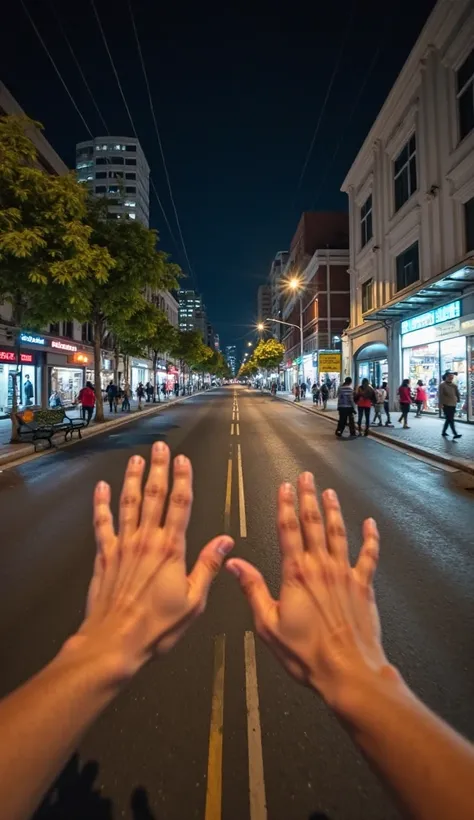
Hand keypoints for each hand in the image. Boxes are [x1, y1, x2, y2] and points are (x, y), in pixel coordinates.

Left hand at [67, 442, 233, 680]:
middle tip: (160, 448)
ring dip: (133, 479)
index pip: (179, 506)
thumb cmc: (156, 627)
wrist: (115, 641)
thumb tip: (225, 542)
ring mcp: (123, 546)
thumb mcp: (194, 601)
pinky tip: (101, 488)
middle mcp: (146, 541)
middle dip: (158, 469)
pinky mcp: (105, 555)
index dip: (182, 480)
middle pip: (154, 496)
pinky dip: (101, 504)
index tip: (183, 461)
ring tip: (136, 459)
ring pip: (128, 503)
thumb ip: (208, 567)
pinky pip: (102, 523)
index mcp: (171, 550)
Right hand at [227, 473, 388, 713]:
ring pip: (338, 533)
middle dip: (308, 497)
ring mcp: (345, 574)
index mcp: (296, 575)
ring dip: (333, 510)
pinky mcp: (363, 586)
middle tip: (306, 477)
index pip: (289, 530)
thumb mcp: (268, 625)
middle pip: (313, 523)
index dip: (285, 506)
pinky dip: (370, 538)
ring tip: (329, 492)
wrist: (347, 672)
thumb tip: (235, 564)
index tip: (283, 487)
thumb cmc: (307, 654)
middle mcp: (321, 568)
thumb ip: (253, 590)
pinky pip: (369, 556)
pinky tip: (370, 524)